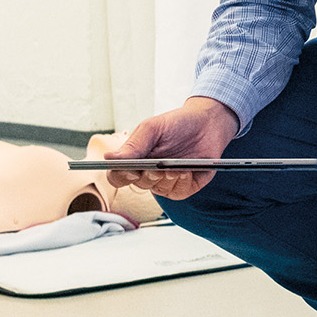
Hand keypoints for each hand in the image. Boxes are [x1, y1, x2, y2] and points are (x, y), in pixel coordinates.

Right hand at [104, 97, 238, 199]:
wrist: (206, 124)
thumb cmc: (176, 124)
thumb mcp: (152, 129)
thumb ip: (134, 145)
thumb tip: (110, 158)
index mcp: (134, 160)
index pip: (117, 175)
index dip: (120, 175)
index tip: (130, 169)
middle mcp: (148, 174)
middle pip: (138, 184)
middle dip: (147, 176)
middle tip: (156, 168)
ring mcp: (166, 182)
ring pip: (158, 190)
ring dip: (165, 179)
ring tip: (174, 168)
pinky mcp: (184, 187)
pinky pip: (177, 192)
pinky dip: (181, 183)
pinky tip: (185, 171)